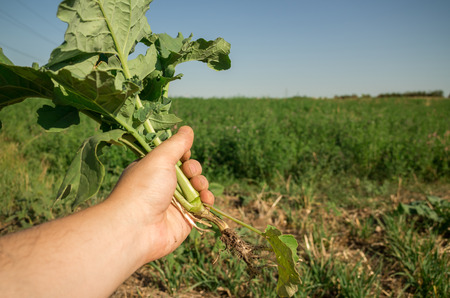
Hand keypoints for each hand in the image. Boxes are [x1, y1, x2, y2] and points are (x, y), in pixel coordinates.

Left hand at [107, 126, 214, 261]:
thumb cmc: (144, 188)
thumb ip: (176, 143)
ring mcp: (173, 204)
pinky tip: (207, 199)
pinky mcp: (184, 220)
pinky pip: (201, 207)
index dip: (183, 154)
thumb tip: (187, 129)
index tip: (185, 154)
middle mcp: (161, 187)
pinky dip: (207, 201)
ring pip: (196, 188)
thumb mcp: (160, 158)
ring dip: (202, 183)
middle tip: (190, 171)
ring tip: (199, 186)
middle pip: (187, 172)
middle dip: (194, 169)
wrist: (136, 228)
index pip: (173, 158)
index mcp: (151, 170)